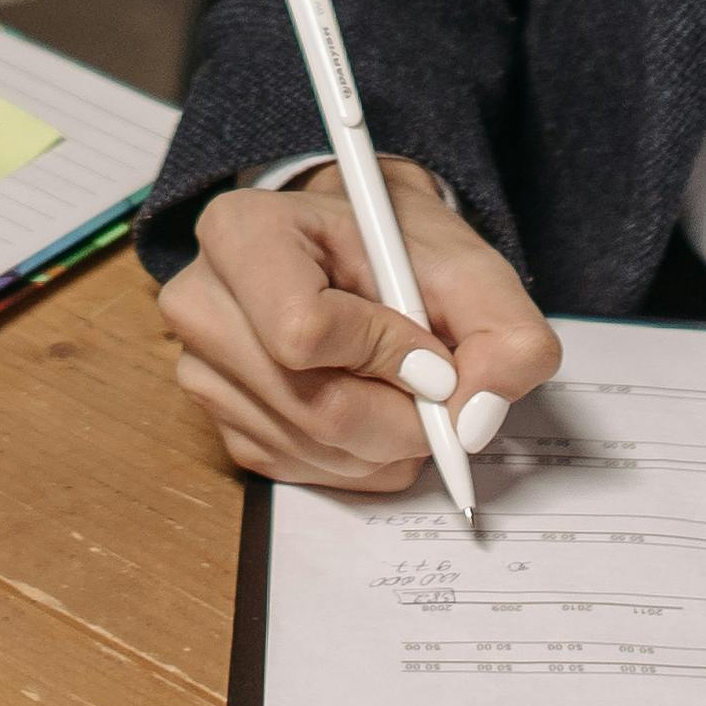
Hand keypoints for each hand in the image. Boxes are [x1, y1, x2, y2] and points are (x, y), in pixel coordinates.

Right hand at [160, 162, 560, 490]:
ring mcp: (201, 369)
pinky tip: (374, 409)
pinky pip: (303, 471)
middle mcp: (201, 303)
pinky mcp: (220, 423)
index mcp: (240, 234)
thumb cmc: (401, 250)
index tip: (432, 348)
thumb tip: (475, 419)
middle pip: (314, 406)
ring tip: (404, 389)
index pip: (304, 331)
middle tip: (438, 388)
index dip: (387, 355)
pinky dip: (361, 459)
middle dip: (401, 416)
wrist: (360, 251)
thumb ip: (505, 334)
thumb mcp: (471, 267)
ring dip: (387, 443)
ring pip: (314, 448)